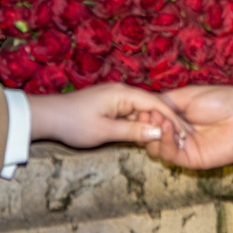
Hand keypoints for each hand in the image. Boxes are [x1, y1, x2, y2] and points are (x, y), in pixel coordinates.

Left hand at [27, 82, 191, 152]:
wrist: (47, 117)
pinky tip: (146, 136)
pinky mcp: (109, 105)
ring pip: (142, 111)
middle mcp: (122, 91)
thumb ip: (133, 131)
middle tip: (181, 139)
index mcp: (123, 93)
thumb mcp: (106, 131)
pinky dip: (140, 124)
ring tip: (168, 140)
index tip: (185, 133)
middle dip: (166, 122)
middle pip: (152, 106)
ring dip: (153, 125)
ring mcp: (116, 97)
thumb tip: (158, 133)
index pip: (156, 103)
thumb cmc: (74, 123)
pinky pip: (132, 113)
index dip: (172, 119)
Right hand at [147, 85, 232, 168]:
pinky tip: (169, 128)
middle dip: (145, 124)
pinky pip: (169, 154)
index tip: (140, 105)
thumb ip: (165, 102)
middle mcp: (176, 133)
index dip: (143, 114)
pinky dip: (165, 141)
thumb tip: (143, 105)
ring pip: (154, 146)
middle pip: (148, 134)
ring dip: (154, 132)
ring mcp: (182, 147)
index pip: (150, 119)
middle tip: (148, 114)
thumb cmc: (221, 100)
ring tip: (160, 119)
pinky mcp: (189, 160)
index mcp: (176, 116)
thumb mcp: (187, 95)